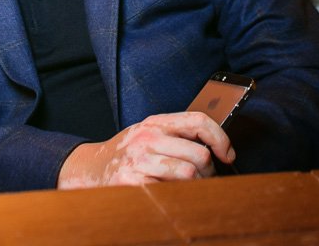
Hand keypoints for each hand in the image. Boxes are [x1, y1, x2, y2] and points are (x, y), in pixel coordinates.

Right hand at [57, 112, 234, 187]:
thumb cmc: (128, 153)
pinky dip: (178, 197)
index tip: (227, 154)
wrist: (91, 169)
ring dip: (195, 186)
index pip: (198, 121)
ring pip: (189, 173)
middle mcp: (147, 138)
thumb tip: (217, 146)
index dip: (220, 138)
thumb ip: (177, 134)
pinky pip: (171, 192)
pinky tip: (170, 194)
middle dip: (208, 171)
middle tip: (202, 177)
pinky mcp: (133, 182)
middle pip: (199, 154)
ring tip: (186, 187)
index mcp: (155, 123)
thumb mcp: (149, 134)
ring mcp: (139, 160)